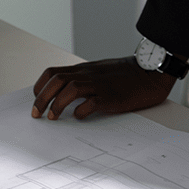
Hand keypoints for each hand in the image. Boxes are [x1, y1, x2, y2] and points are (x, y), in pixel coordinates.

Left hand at [31, 57, 175, 120]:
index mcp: (84, 70)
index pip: (53, 72)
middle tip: (36, 113)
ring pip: (70, 88)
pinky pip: (92, 102)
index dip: (40, 86)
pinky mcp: (112, 97)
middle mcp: (88, 75)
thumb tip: (66, 95)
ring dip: (57, 104)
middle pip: (56, 80)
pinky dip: (81, 110)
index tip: (37, 100)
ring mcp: (100, 85)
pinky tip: (79, 116)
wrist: (151, 72)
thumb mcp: (100, 72)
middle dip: (41, 97)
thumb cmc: (127, 75)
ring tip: (52, 117)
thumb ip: (84, 80)